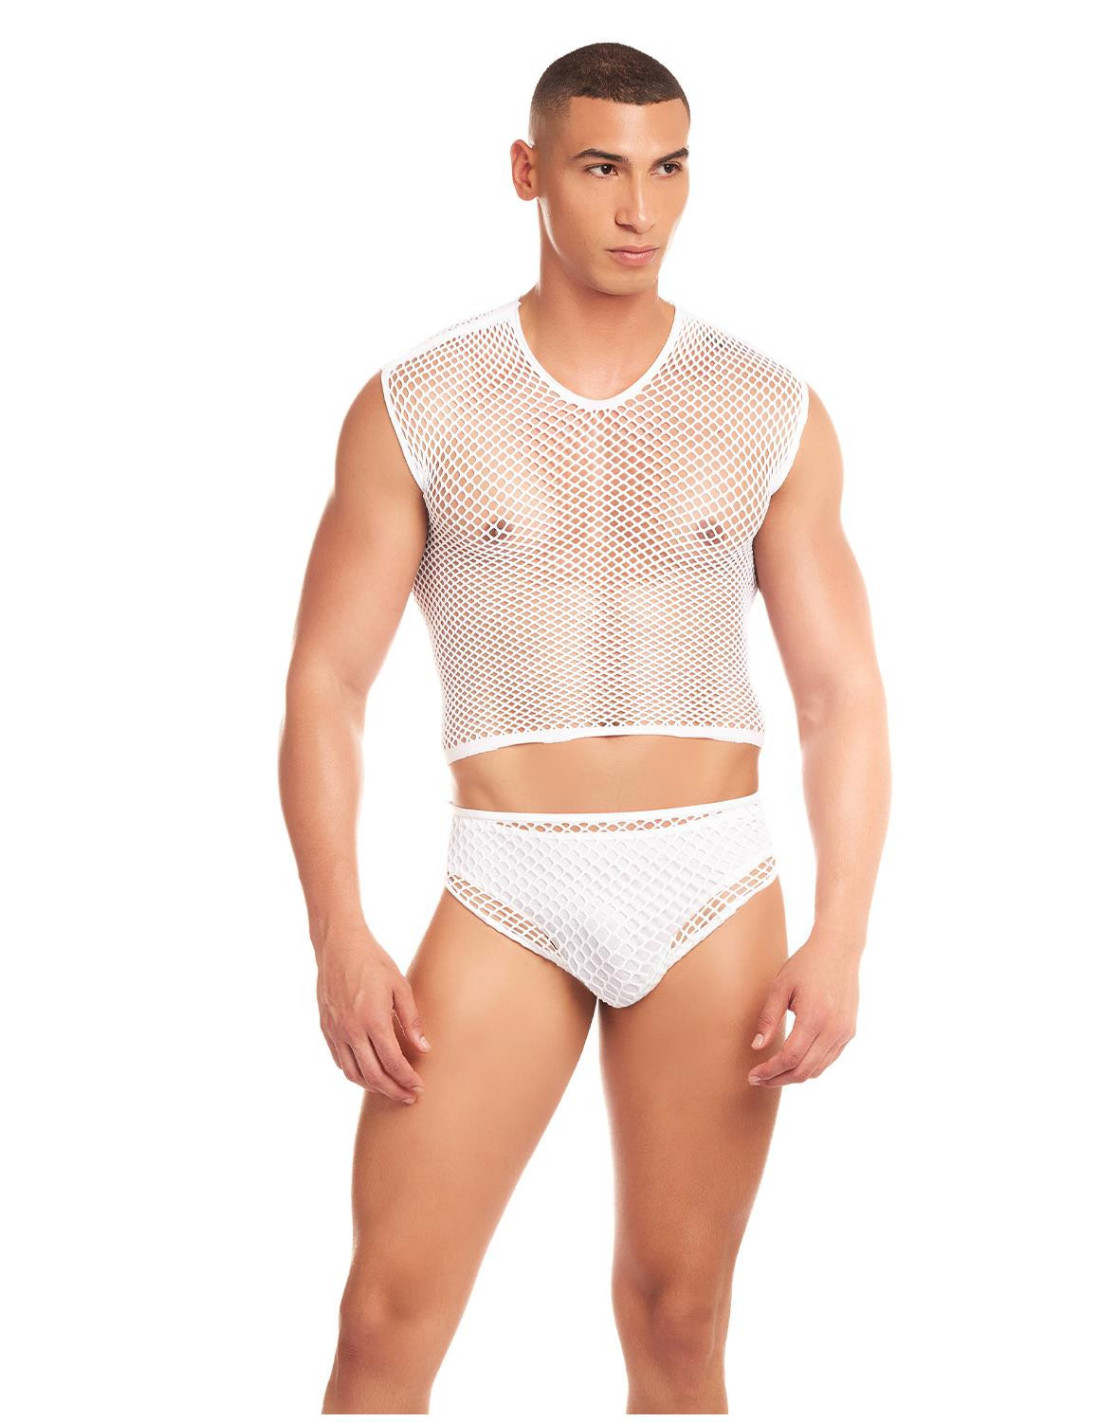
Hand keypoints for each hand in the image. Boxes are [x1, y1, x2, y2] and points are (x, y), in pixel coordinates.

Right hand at [316, 927, 431, 1102]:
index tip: (419, 1087)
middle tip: (409, 1097)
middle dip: (393, 1090)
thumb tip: (424, 1049)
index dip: (407, 1079)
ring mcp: (335, 1031)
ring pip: (353, 1074)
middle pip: (373, 1075)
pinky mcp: (326, 1029)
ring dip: (374, 1087)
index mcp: (373, 1019)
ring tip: (391, 1089)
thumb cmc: (373, 962)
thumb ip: (412, 1020)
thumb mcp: (400, 986)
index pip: (392, 1062)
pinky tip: (369, 1073)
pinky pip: (340, 1061)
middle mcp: (351, 1030)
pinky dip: (356, 1074)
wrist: (338, 946)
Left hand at [747, 932, 859, 1085]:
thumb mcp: (781, 986)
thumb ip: (768, 1018)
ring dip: (794, 1076)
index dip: (770, 1071)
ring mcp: (844, 1032)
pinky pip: (828, 1059)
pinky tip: (793, 1061)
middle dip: (778, 1079)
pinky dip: (809, 1066)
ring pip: (818, 1069)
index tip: (753, 1075)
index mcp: (815, 1017)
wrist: (839, 950)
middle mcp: (833, 1029)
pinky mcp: (849, 1032)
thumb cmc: (806, 964)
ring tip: (772, 1073)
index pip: (790, 1058)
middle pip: (804, 1070)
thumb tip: (757, 1046)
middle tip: (758, 1079)